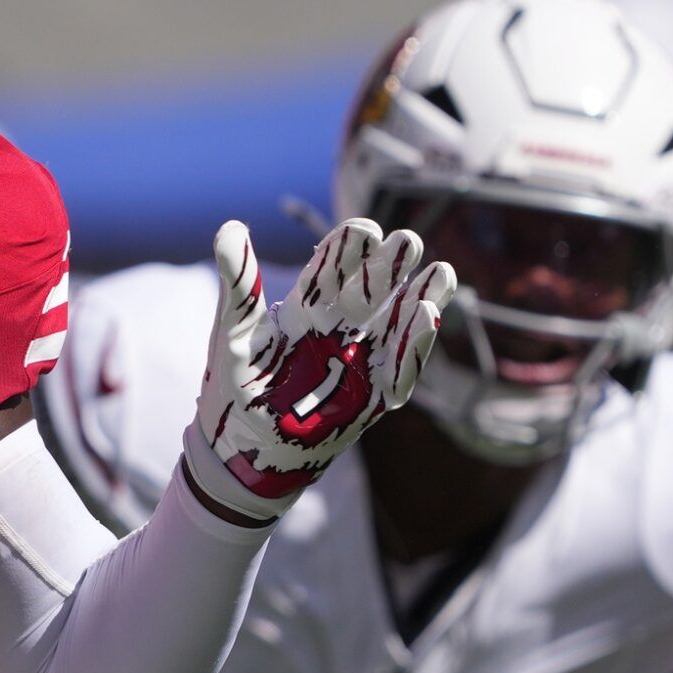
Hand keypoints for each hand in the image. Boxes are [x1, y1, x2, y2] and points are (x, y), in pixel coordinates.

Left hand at [185, 218, 455, 519]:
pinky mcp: (371, 396)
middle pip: (372, 288)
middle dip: (390, 265)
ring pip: (398, 323)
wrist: (242, 445)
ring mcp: (359, 360)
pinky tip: (427, 316)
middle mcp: (339, 327)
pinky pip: (399, 368)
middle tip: (406, 240)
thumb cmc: (235, 383)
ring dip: (420, 298)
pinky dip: (413, 346)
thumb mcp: (233, 331)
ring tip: (442, 272)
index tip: (363, 231)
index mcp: (306, 306)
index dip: (349, 249)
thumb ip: (239, 285)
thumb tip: (230, 227)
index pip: (333, 268)